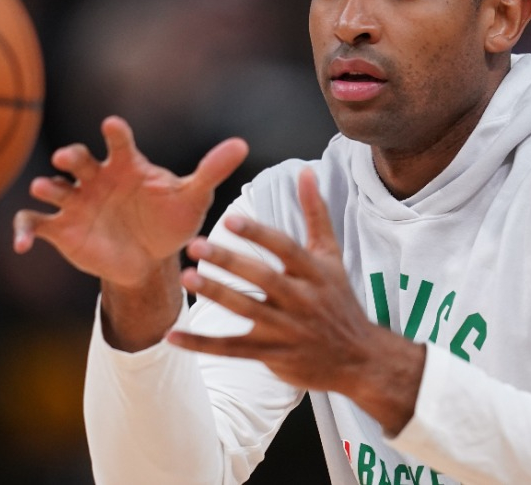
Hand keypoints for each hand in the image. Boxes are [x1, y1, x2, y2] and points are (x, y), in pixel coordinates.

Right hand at [13, 116, 247, 288]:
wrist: (149, 260)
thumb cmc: (170, 221)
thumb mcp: (192, 198)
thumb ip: (211, 170)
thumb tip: (242, 144)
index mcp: (126, 165)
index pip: (119, 142)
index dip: (115, 133)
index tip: (113, 126)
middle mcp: (96, 178)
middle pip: (79, 161)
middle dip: (72, 157)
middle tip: (69, 158)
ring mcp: (76, 202)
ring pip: (55, 188)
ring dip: (47, 187)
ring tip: (43, 188)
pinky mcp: (62, 229)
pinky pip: (36, 224)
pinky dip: (24, 230)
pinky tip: (22, 245)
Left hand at [167, 168, 425, 432]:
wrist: (358, 358)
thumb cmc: (339, 300)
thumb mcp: (331, 256)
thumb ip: (315, 213)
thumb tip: (307, 171)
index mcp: (316, 273)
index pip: (286, 249)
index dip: (259, 234)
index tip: (229, 218)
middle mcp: (302, 301)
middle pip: (263, 279)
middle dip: (229, 262)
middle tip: (195, 245)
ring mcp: (287, 331)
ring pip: (246, 312)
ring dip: (215, 295)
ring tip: (186, 278)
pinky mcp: (271, 355)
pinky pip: (232, 349)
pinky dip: (201, 344)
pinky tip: (173, 336)